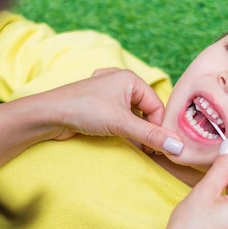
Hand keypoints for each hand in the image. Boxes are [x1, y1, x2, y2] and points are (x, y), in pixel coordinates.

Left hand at [51, 68, 183, 154]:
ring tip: (135, 145)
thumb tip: (177, 146)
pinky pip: (120, 116)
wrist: (49, 114)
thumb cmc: (84, 109)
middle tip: (149, 150)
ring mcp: (109, 93)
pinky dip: (123, 128)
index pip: (156, 106)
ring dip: (135, 131)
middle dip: (147, 130)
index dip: (159, 128)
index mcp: (131, 78)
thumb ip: (150, 136)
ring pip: (132, 114)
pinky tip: (120, 138)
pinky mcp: (99, 105)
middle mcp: (121, 82)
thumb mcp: (121, 123)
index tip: (160, 148)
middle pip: (145, 110)